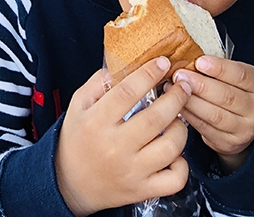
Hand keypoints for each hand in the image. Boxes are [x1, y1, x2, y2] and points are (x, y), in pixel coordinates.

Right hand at [55, 57, 191, 215]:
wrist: (70, 183)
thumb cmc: (76, 139)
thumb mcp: (78, 105)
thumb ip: (98, 83)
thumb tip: (123, 65)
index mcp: (97, 121)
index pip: (127, 92)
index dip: (148, 74)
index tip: (163, 62)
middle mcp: (116, 147)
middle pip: (156, 118)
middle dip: (176, 97)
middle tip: (183, 85)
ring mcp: (132, 171)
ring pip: (171, 148)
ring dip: (181, 128)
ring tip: (178, 118)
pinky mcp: (142, 190)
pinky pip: (175, 179)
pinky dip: (182, 164)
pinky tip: (176, 152)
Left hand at [173, 57, 253, 172]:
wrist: (239, 124)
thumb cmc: (230, 88)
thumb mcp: (232, 75)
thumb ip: (215, 67)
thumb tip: (186, 55)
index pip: (241, 75)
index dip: (220, 68)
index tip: (199, 61)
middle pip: (227, 96)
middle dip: (200, 85)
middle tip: (179, 75)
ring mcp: (245, 129)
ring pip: (215, 114)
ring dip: (191, 101)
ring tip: (172, 89)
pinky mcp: (229, 143)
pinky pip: (205, 128)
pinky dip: (189, 115)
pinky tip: (177, 104)